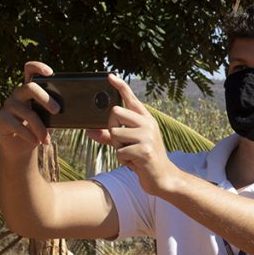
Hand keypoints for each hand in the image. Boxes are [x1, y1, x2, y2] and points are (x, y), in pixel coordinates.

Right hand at [0, 61, 57, 158]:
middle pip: (30, 87)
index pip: (30, 70)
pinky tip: (36, 142)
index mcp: (30, 91)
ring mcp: (8, 105)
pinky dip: (29, 135)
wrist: (22, 147)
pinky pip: (17, 125)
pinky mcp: (1, 118)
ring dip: (40, 127)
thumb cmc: (38, 129)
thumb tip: (72, 112)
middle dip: (45, 99)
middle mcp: (18, 94)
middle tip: (57, 111)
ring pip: (27, 112)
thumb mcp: (50, 120)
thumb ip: (55, 112)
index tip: (50, 73)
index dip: (38, 67)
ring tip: (47, 139)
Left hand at [86, 74, 175, 197]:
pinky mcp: (145, 150)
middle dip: (111, 128)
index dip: (120, 86)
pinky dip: (123, 160)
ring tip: (130, 154)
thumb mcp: (128, 145)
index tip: (110, 76)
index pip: (131, 99)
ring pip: (115, 133)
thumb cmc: (144, 159)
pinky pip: (120, 151)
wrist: (164, 178)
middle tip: (121, 142)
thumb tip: (89, 130)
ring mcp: (148, 136)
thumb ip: (109, 136)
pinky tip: (134, 163)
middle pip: (115, 112)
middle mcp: (148, 124)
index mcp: (146, 119)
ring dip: (117, 147)